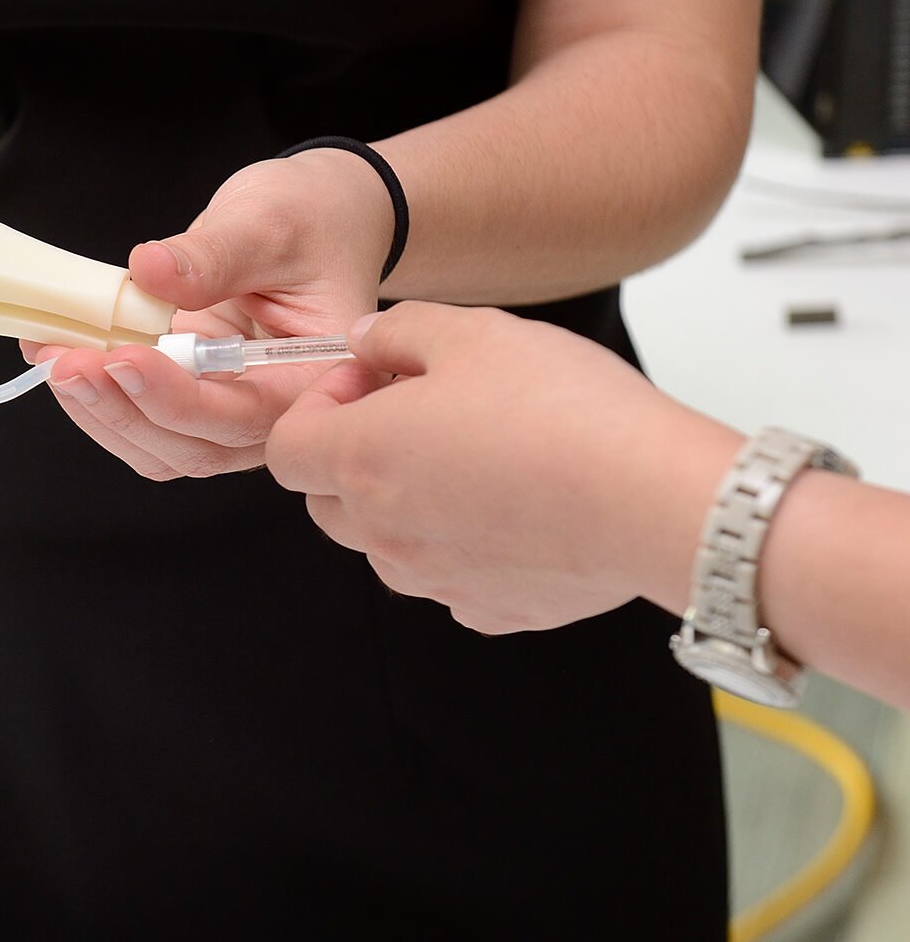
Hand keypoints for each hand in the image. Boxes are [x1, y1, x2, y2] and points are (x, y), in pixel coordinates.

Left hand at [22, 149, 391, 478]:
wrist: (313, 218)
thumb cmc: (312, 220)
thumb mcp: (268, 223)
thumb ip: (214, 255)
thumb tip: (150, 273)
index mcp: (313, 379)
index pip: (245, 417)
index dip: (178, 400)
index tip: (125, 360)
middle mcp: (271, 410)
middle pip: (193, 446)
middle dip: (122, 410)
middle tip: (68, 364)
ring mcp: (225, 411)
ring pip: (157, 446)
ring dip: (99, 411)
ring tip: (53, 357)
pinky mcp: (189, 398)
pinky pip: (138, 421)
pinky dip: (95, 397)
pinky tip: (58, 355)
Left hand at [265, 301, 743, 633]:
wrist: (656, 500)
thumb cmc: (564, 413)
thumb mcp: (473, 333)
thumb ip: (398, 332)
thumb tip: (364, 342)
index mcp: (360, 460)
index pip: (285, 447)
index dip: (318, 408)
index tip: (372, 382)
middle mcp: (382, 532)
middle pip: (327, 499)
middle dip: (356, 454)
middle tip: (424, 413)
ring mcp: (433, 580)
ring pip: (386, 542)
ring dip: (408, 502)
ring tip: (479, 457)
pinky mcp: (490, 609)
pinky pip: (452, 577)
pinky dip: (466, 546)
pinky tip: (517, 507)